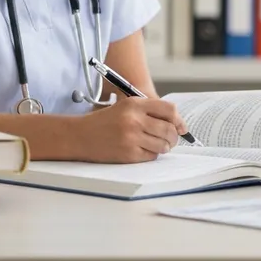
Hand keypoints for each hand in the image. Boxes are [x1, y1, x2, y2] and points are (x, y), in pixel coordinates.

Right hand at [74, 96, 188, 162]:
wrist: (79, 136)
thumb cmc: (105, 121)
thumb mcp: (125, 107)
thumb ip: (150, 111)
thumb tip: (178, 124)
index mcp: (135, 104)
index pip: (169, 110)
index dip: (179, 120)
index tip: (181, 127)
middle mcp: (134, 120)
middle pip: (169, 129)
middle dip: (174, 136)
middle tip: (171, 140)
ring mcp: (131, 138)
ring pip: (163, 144)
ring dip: (164, 147)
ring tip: (159, 145)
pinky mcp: (128, 154)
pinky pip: (151, 156)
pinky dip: (152, 154)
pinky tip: (144, 150)